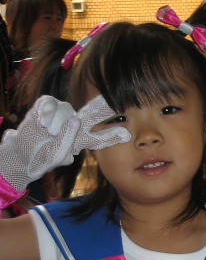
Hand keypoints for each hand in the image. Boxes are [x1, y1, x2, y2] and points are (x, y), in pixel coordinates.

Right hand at [0, 95, 129, 193]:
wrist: (25, 152)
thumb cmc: (44, 156)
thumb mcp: (58, 155)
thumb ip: (66, 142)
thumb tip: (73, 124)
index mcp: (82, 139)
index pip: (100, 137)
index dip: (112, 135)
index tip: (127, 135)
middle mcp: (75, 124)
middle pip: (92, 114)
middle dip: (102, 108)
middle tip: (112, 104)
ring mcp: (61, 114)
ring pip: (67, 110)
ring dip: (59, 121)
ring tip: (50, 132)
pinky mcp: (46, 105)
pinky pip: (51, 103)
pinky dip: (47, 113)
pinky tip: (43, 123)